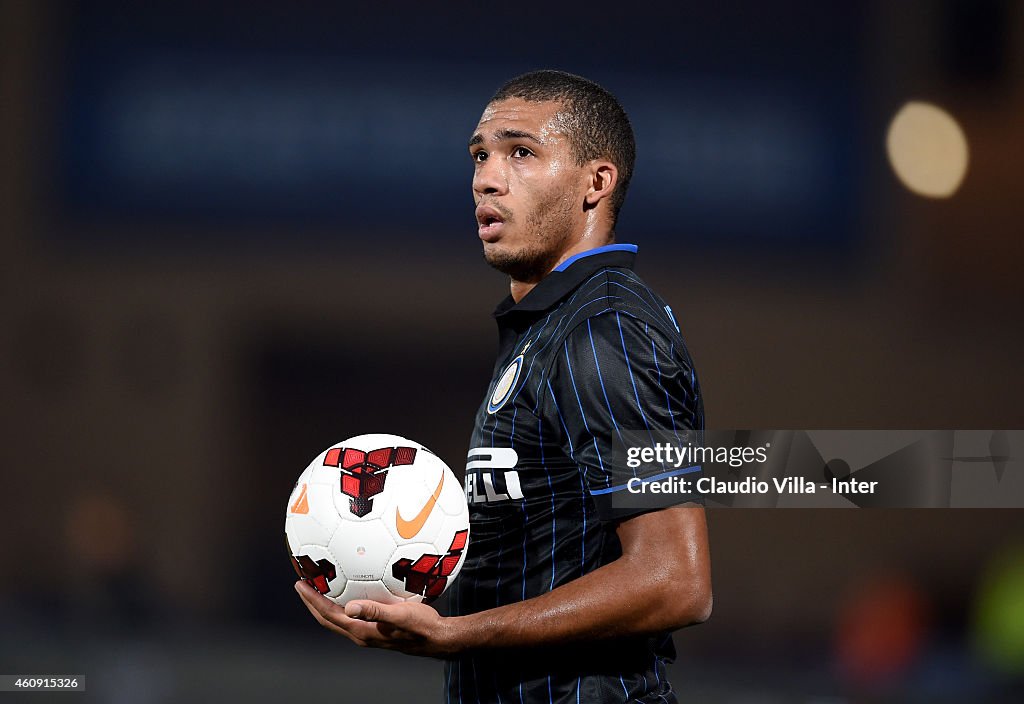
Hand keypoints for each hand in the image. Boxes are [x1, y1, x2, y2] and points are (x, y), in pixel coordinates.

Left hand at [295, 581, 458, 657]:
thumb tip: (350, 607)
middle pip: (328, 619)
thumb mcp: (400, 615)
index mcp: (362, 631)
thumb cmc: (421, 626)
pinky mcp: (375, 629)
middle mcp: (361, 634)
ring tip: (318, 588)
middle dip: (312, 603)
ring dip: (324, 604)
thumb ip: (375, 611)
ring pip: (338, 619)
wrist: (436, 638)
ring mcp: (367, 633)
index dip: (313, 600)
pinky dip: (341, 604)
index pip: (330, 615)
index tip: (301, 585)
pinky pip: (351, 616)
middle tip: (302, 584)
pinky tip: (348, 592)